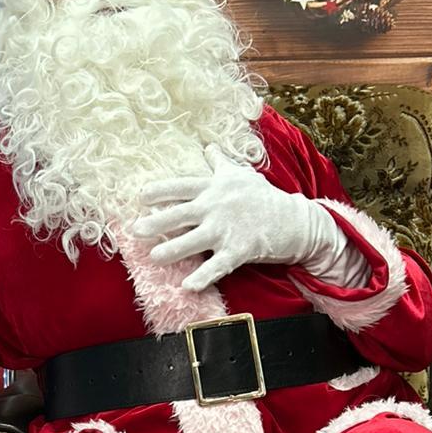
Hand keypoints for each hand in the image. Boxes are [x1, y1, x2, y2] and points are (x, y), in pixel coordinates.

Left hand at [132, 145, 335, 293]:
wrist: (296, 220)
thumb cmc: (264, 197)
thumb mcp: (241, 174)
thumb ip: (220, 163)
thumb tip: (208, 146)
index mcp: (215, 188)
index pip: (182, 186)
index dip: (160, 191)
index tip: (140, 196)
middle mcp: (217, 207)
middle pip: (182, 213)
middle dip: (157, 222)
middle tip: (135, 230)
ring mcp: (227, 229)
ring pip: (195, 240)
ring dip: (173, 250)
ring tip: (154, 258)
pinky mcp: (240, 250)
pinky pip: (218, 265)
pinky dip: (203, 276)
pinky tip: (187, 286)